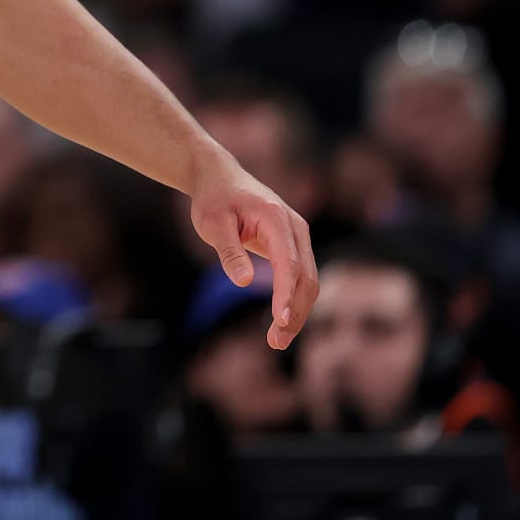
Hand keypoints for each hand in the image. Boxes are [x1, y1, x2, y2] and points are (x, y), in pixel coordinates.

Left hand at [189, 151, 318, 349]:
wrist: (220, 177)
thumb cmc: (213, 199)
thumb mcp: (211, 223)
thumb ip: (229, 251)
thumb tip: (243, 282)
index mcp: (276, 218)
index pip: (289, 263)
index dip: (286, 294)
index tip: (280, 321)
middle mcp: (295, 228)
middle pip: (306, 278)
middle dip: (295, 312)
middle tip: (275, 343)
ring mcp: (298, 237)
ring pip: (308, 281)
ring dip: (297, 312)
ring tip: (277, 340)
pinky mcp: (293, 246)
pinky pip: (300, 277)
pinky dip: (294, 301)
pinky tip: (281, 323)